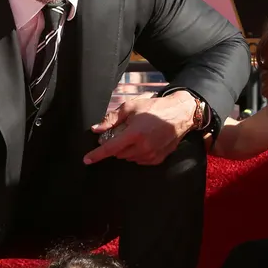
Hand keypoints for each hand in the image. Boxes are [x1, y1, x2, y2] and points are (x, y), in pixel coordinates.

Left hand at [83, 91, 197, 165]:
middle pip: (119, 153)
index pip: (110, 148)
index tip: (86, 160)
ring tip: (137, 134)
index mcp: (134, 134)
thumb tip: (97, 129)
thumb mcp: (131, 107)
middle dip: (117, 144)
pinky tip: (144, 141)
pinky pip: (140, 160)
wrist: (180, 113)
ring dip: (127, 149)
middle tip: (124, 132)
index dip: (96, 155)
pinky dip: (137, 153)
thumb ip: (112, 119)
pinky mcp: (158, 159)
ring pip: (129, 158)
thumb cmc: (155, 107)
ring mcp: (151, 155)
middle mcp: (142, 147)